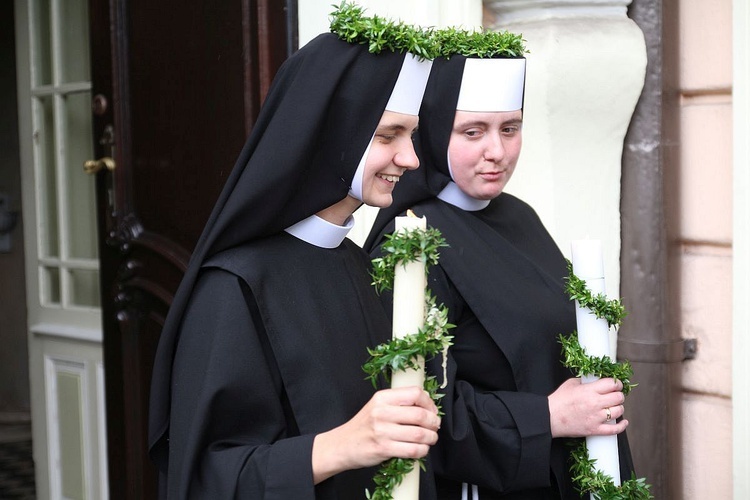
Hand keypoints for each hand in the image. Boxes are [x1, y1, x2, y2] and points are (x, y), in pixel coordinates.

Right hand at [312, 386, 440, 482]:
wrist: (342, 444)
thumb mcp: (377, 406)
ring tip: (430, 438)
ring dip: (431, 438)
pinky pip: (412, 450)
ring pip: (419, 434)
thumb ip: (398, 403)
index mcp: (382, 398)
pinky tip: (421, 449)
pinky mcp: (383, 449)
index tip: (432, 411)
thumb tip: (427, 404)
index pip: (415, 393)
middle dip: (434, 422)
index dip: (429, 403)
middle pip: (420, 414)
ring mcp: (382, 431)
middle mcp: (382, 412)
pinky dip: (422, 450)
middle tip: (434, 427)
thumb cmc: (364, 426)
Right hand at [547, 377, 627, 437]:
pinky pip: (614, 429)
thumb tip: (596, 381)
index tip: (617, 385)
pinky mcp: (595, 430)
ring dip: (619, 408)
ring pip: (619, 411)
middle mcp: (595, 403)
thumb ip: (585, 382)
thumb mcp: (570, 384)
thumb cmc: (558, 401)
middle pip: (618, 397)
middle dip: (619, 395)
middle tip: (615, 395)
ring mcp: (596, 418)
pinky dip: (621, 426)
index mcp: (589, 390)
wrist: (549, 417)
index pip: (612, 384)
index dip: (617, 384)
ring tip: (614, 407)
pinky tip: (623, 422)